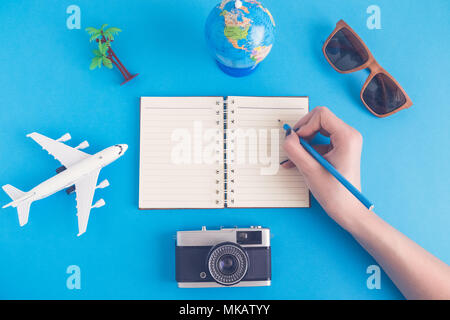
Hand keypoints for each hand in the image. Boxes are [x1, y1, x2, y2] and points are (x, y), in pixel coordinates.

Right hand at [282, 107, 365, 229]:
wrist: (348, 210)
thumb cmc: (336, 193)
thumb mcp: (310, 171)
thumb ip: (296, 151)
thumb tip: (287, 137)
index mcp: (347, 137)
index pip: (321, 115)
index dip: (304, 125)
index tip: (297, 141)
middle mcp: (348, 135)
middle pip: (319, 119)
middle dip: (303, 131)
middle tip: (293, 147)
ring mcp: (345, 141)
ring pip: (317, 129)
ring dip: (303, 141)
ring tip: (294, 157)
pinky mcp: (340, 148)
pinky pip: (320, 140)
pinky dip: (307, 149)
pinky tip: (297, 161)